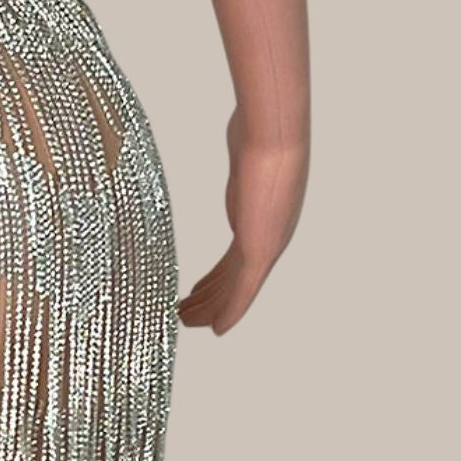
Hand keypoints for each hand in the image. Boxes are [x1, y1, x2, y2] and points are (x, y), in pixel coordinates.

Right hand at [178, 108, 307, 333]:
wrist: (275, 135)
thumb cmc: (262, 130)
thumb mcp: (249, 149)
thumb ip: (244, 157)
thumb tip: (241, 139)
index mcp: (267, 218)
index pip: (238, 258)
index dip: (217, 279)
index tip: (198, 292)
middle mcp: (271, 237)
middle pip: (235, 277)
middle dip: (210, 296)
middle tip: (186, 313)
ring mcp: (267, 244)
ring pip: (235, 288)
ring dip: (211, 307)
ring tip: (185, 320)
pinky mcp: (261, 249)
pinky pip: (242, 290)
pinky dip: (230, 311)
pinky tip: (217, 330)